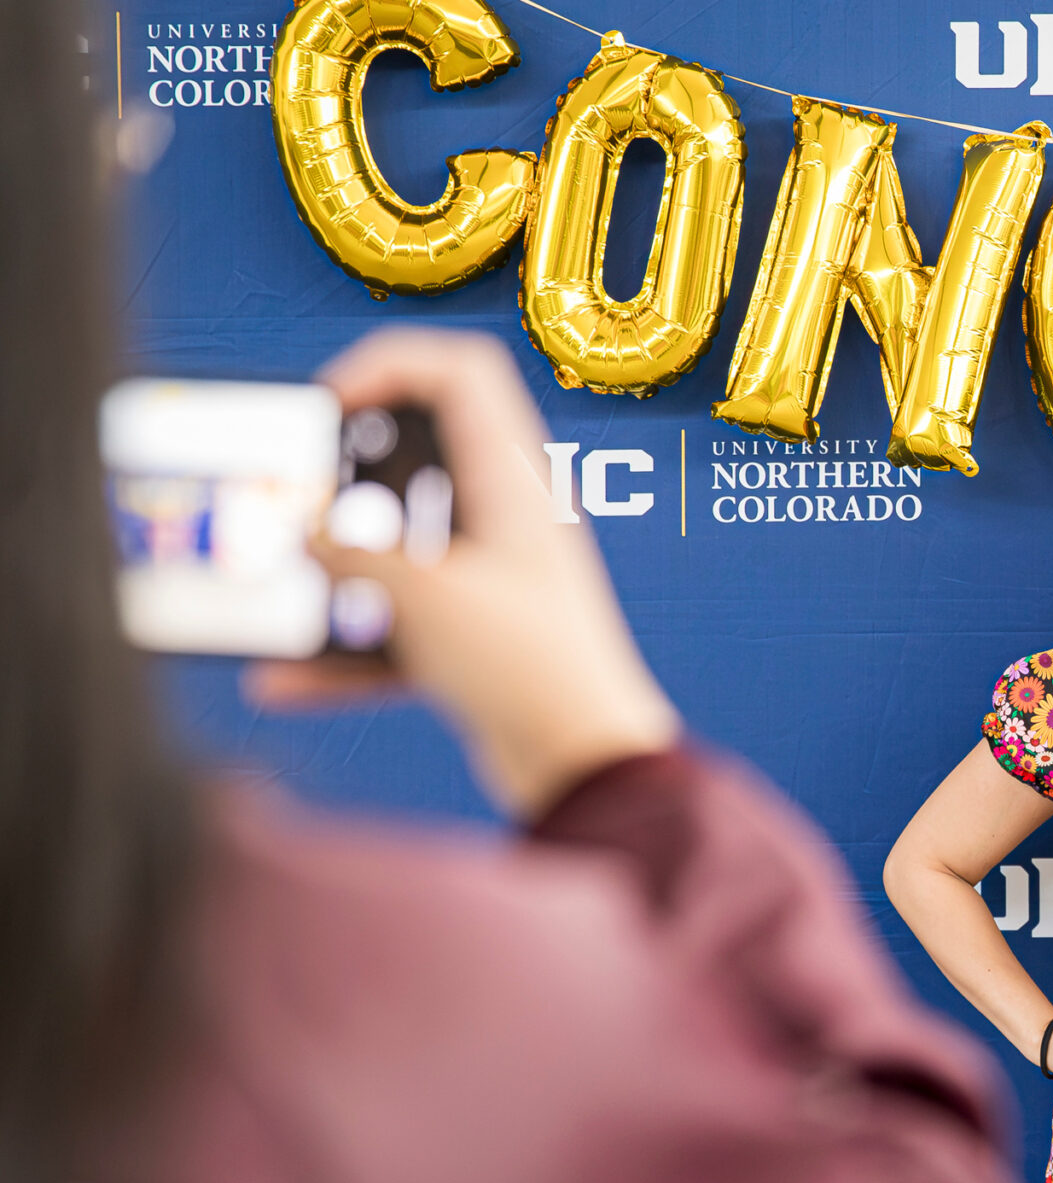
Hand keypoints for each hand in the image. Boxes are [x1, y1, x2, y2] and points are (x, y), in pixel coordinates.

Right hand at [245, 327, 678, 818]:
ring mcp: (491, 576)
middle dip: (347, 471)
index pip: (462, 372)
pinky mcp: (476, 635)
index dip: (390, 365)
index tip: (332, 405)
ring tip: (285, 584)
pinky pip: (397, 624)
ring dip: (338, 565)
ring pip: (400, 545)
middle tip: (300, 492)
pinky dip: (345, 646)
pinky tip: (286, 678)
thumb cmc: (536, 670)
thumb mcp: (426, 598)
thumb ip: (355, 555)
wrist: (585, 763)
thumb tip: (310, 536)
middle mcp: (505, 518)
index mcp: (511, 482)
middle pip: (421, 454)